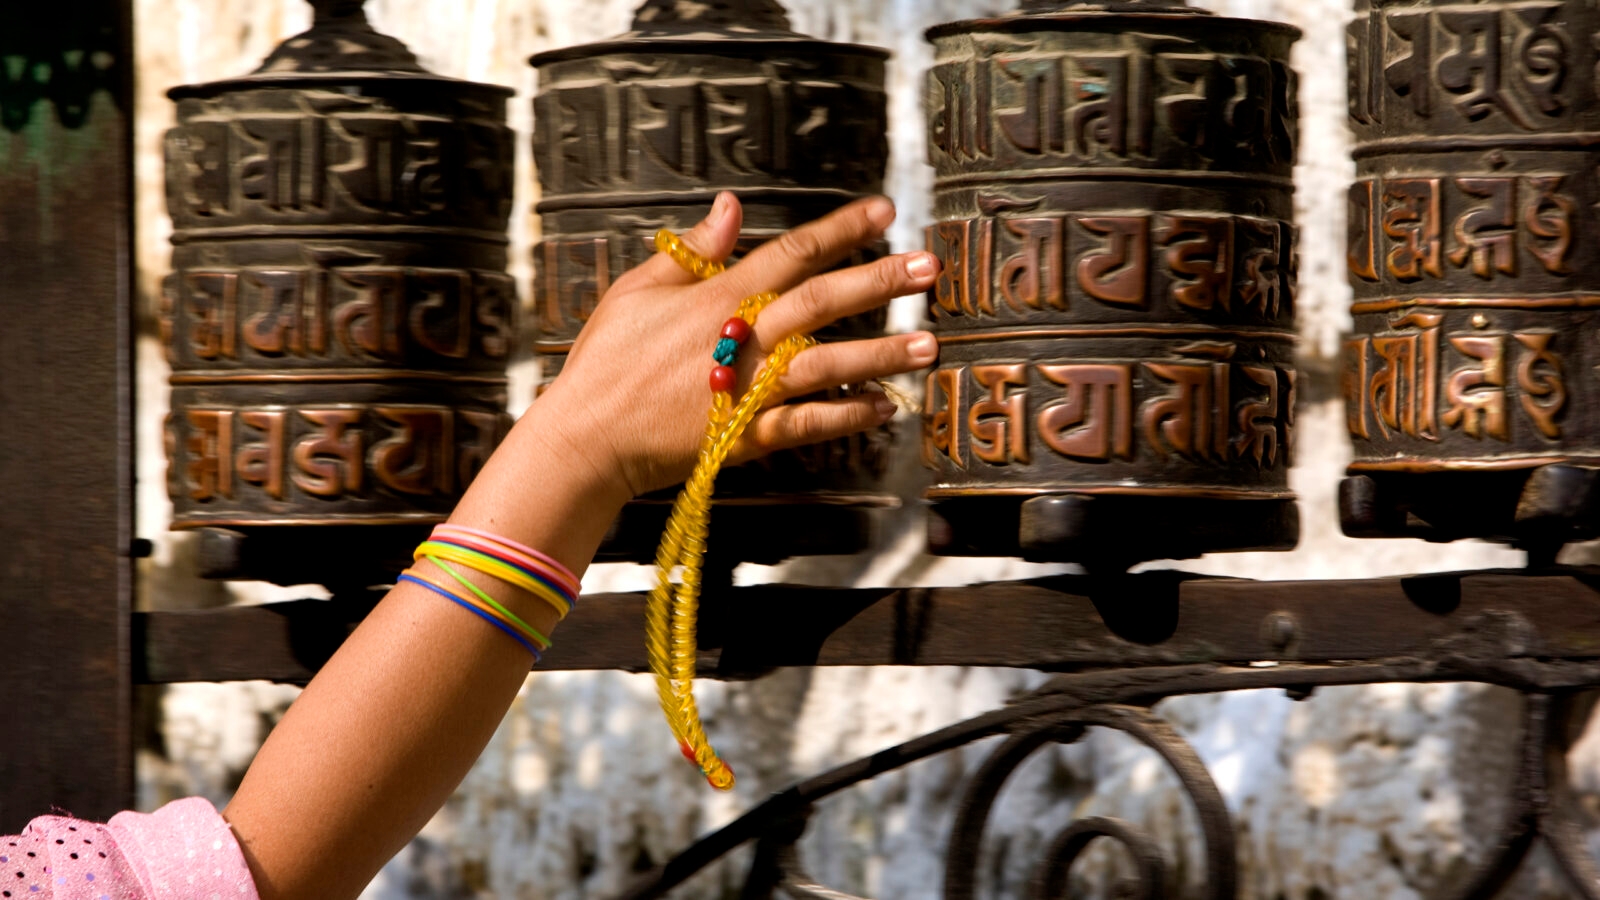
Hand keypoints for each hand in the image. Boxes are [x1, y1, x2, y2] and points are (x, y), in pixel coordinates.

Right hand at [536, 192, 941, 498]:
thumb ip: (692, 250)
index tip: (884, 211)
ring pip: (826, 366)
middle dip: (879, 281)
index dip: (840, 229)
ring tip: (927, 345)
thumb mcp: (638, 290)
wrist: (586, 436)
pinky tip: (883, 408)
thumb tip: (730, 206)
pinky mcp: (745, 436)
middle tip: (930, 268)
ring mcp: (746, 390)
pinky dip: (845, 418)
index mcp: (716, 297)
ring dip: (879, 354)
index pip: (791, 252)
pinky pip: (807, 425)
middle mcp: (740, 339)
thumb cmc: (606, 361)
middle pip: (821, 301)